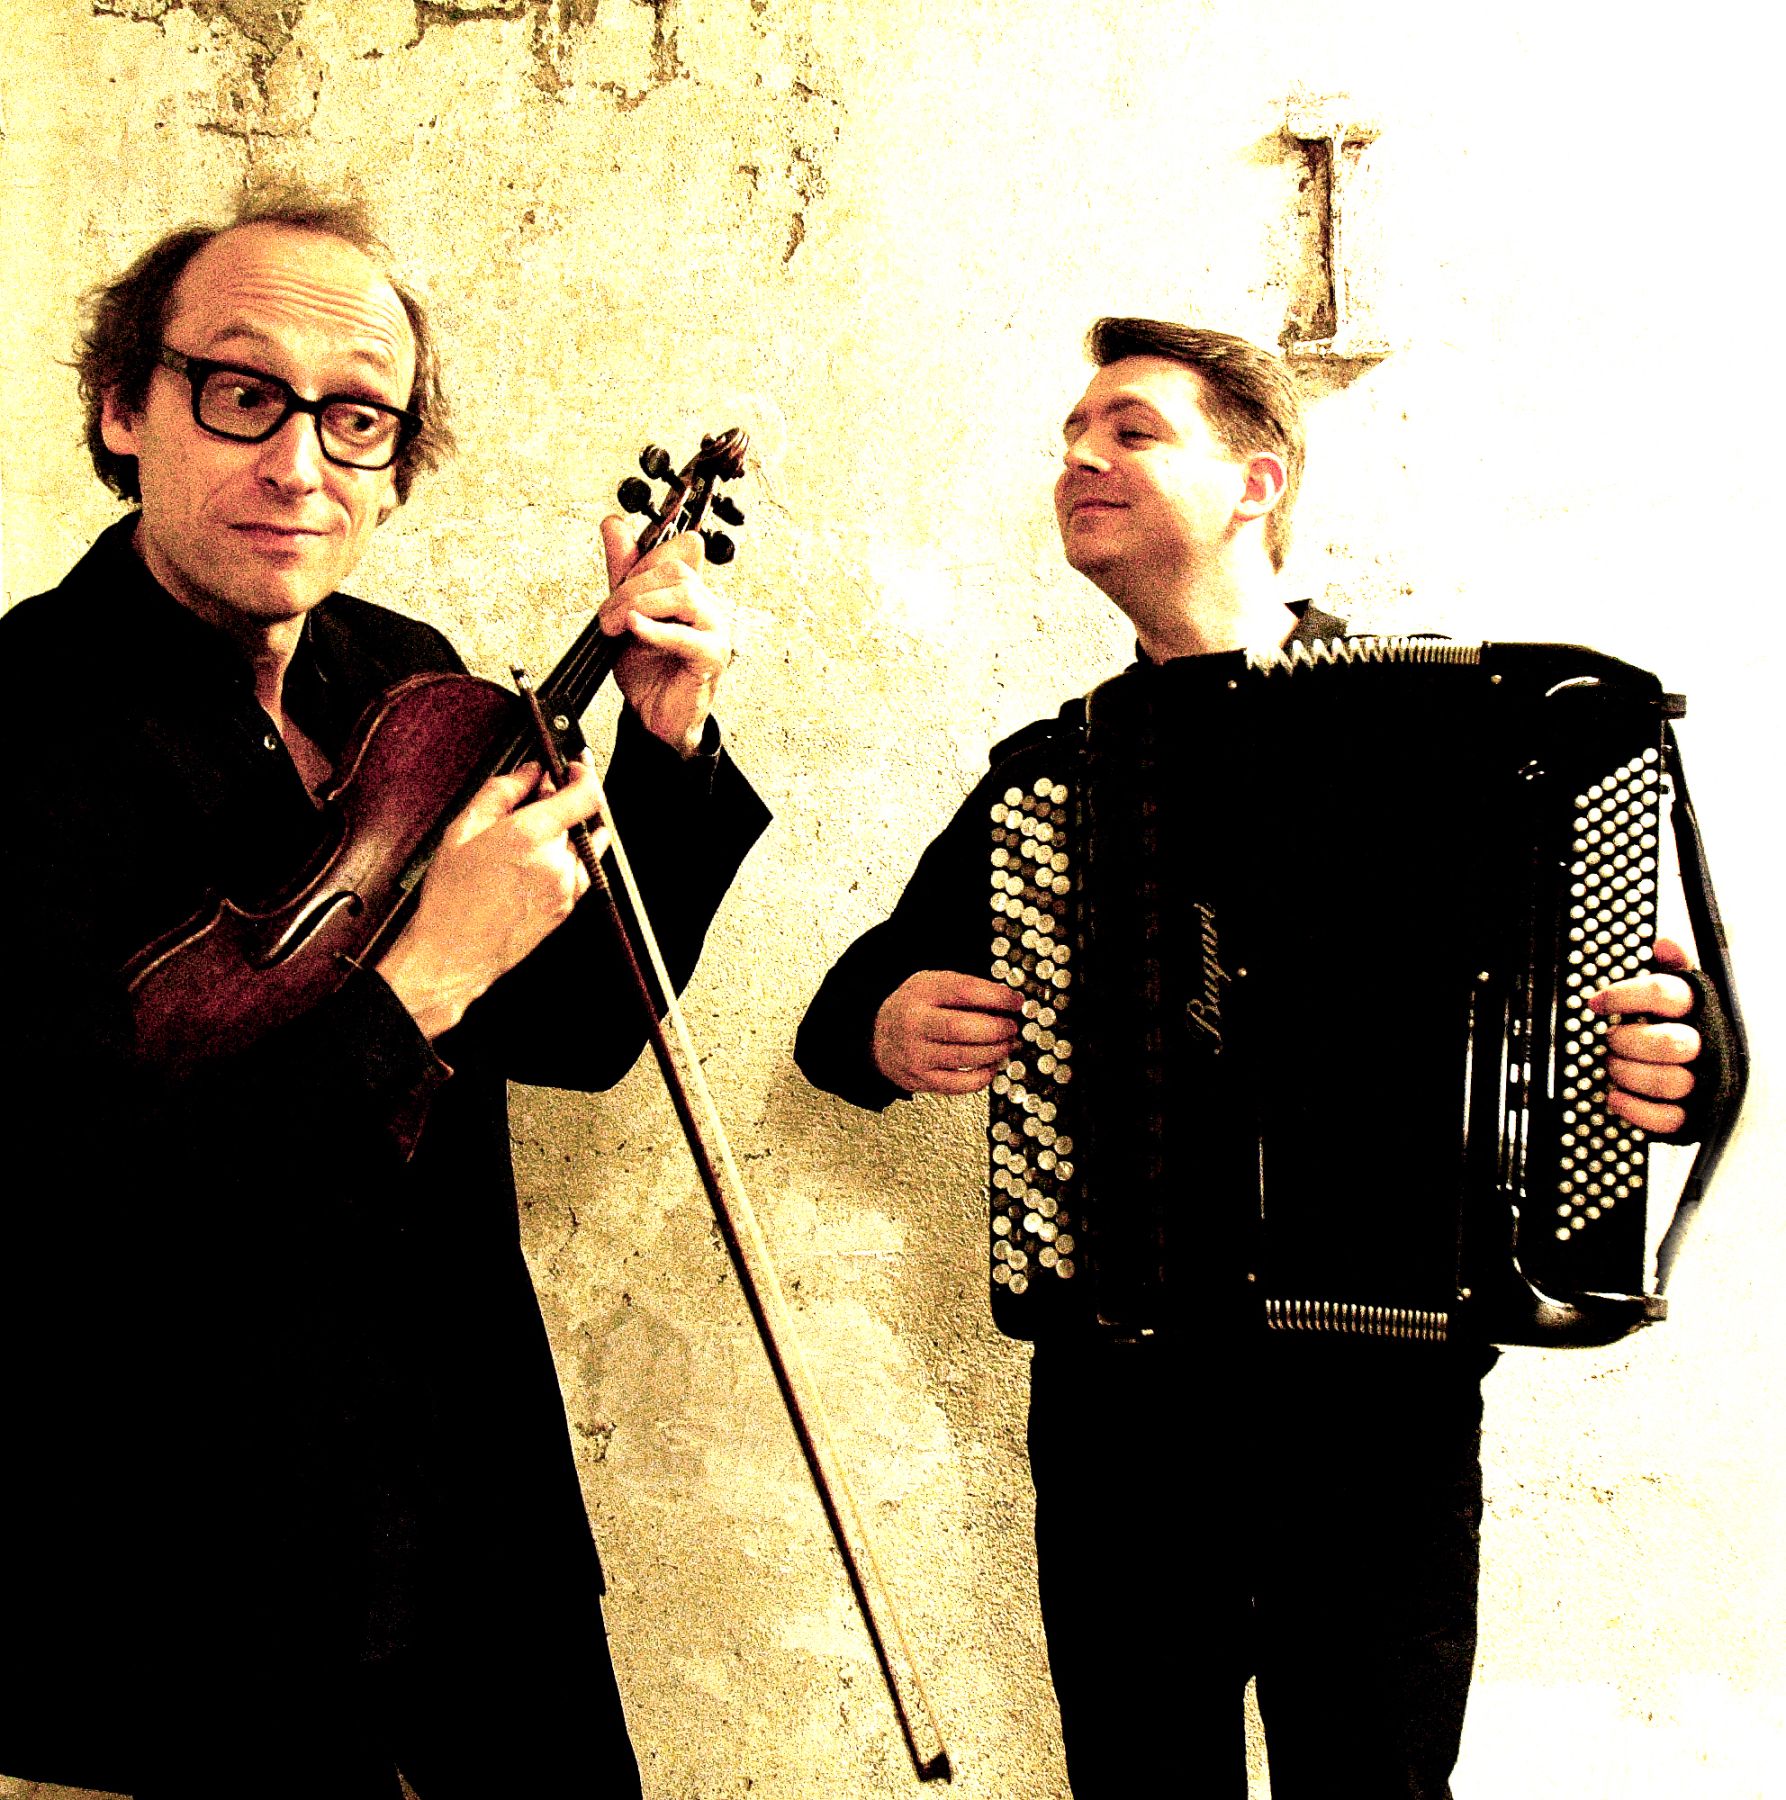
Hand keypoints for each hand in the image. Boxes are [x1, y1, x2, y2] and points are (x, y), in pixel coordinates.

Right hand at [375, 757, 606, 1039]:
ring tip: (522, 844)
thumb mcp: (463, 830)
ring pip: (579, 843)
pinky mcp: (568, 907)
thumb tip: (529, 771)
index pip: (585, 794)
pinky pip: (579, 870)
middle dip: (557, 805)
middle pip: (577, 817)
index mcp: (529, 836)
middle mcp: (555, 862)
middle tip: (526, 807)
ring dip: (561, 834)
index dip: (584, 773)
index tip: (575, 765)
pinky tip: (533, 864)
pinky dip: (565, 858)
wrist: (453, 953)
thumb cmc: (451, 898)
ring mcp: (566, 887)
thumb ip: (501, 792)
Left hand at [600, 515, 731, 754]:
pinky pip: (688, 637)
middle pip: (676, 572)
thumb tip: (613, 523)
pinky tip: (635, 629)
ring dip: (641, 606)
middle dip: (632, 589)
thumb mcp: (625, 614)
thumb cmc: (648, 670)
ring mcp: (715, 631)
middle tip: (607, 618)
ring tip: (618, 627)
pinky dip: (657, 630)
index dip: (639, 564)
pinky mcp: (713, 658)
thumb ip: (623, 571)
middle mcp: (708, 607)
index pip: (671, 556)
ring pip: (684, 595)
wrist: (653, 716)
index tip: (614, 587)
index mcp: (692, 593)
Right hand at [872, 969, 1024, 1094]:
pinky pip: (962, 1084)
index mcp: (921, 993)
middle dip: (998, 1028)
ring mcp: (918, 1055)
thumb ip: (965, 987)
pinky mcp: (923, 1080)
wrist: (877, 1038)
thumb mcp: (931, 984)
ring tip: (1006, 1044)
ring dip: (996, 1051)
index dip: (998, 997)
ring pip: (967, 1057)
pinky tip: (990, 1064)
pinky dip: (984, 1075)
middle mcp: (916, 1024)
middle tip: (1012, 1027)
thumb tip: (1008, 1001)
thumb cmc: (912, 1009)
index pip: (965, 992)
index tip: (1016, 1002)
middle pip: (964, 1028)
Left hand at [1588, 936, 1699, 1133]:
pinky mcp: (1693, 1115)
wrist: (1710, 1073)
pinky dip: (1635, 1109)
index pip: (1665, 993)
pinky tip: (1614, 1096)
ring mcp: (1702, 1082)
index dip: (1624, 995)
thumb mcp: (1680, 994)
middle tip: (1609, 1040)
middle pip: (1671, 1042)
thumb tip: (1664, 943)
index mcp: (1699, 1009)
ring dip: (1629, 1074)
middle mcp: (1705, 1045)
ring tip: (1611, 1066)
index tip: (1595, 1003)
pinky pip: (1668, 1119)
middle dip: (1630, 1042)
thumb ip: (1672, 968)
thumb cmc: (1683, 1026)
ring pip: (1670, 1082)